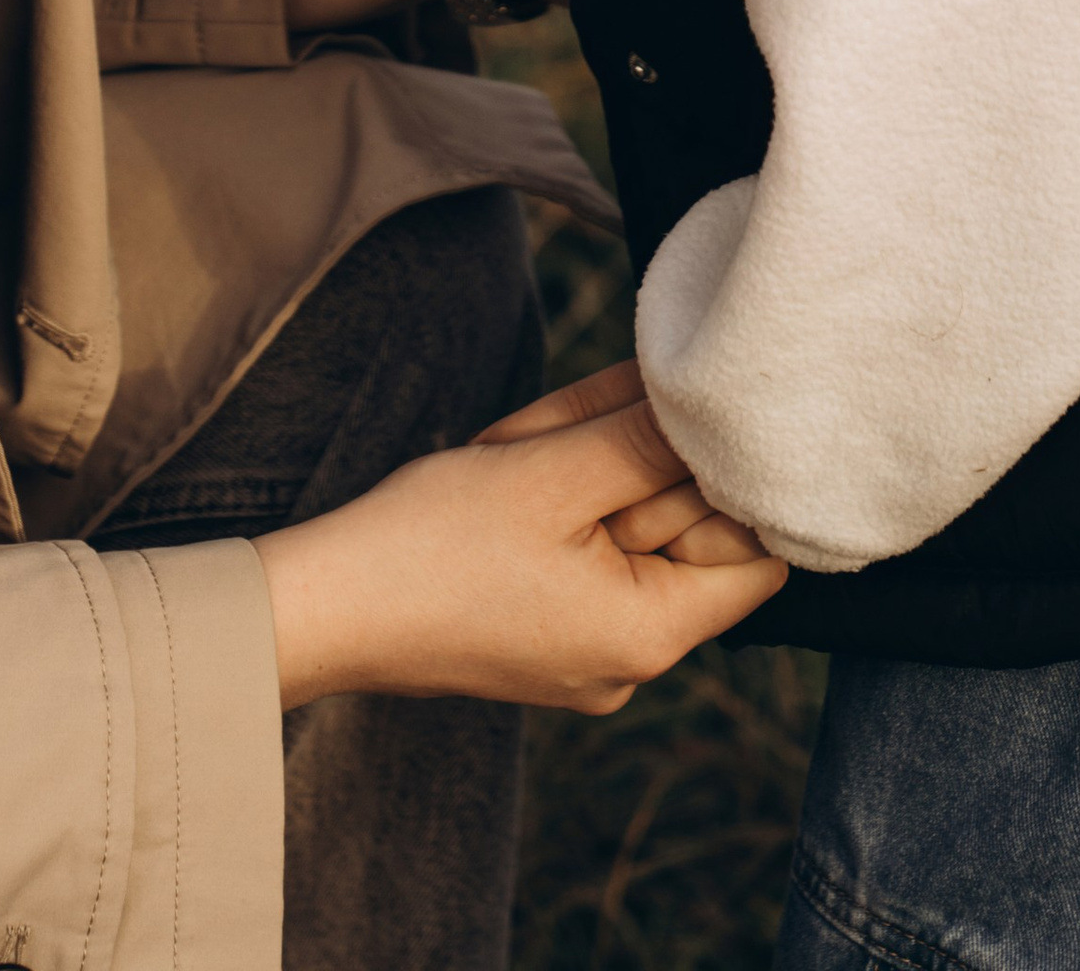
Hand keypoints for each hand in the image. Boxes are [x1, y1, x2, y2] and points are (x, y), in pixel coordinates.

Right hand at [254, 373, 785, 712]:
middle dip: (637, 463)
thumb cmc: (432, 543)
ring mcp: (583, 656)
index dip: (729, 483)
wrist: (323, 605)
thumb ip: (647, 442)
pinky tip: (506, 477)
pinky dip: (559, 504)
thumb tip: (724, 415)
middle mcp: (628, 663)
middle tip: (566, 433)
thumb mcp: (552, 472)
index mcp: (648, 637)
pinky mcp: (542, 639)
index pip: (756, 557)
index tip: (674, 429)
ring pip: (627, 534)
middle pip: (685, 537)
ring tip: (520, 453)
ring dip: (589, 472)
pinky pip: (583, 557)